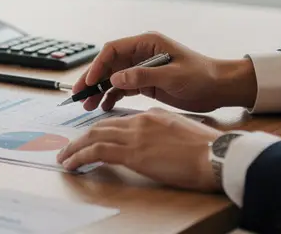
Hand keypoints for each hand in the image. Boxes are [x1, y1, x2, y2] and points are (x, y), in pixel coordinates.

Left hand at [57, 108, 221, 192]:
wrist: (216, 155)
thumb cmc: (207, 149)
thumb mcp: (180, 131)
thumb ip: (162, 131)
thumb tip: (154, 140)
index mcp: (151, 115)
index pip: (117, 121)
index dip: (100, 130)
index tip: (90, 139)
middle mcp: (139, 121)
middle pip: (100, 126)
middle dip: (80, 138)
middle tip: (68, 148)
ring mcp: (135, 136)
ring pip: (93, 137)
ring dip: (74, 148)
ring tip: (64, 158)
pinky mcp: (133, 153)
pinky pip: (97, 152)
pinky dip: (80, 156)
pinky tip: (72, 164)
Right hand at [72, 31, 257, 112]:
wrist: (221, 88)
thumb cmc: (202, 76)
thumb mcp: (173, 76)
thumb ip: (143, 76)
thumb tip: (115, 79)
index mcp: (147, 43)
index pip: (113, 50)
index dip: (98, 65)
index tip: (89, 81)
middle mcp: (142, 53)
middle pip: (109, 64)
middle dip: (92, 79)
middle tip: (78, 95)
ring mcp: (142, 68)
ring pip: (113, 77)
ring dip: (99, 90)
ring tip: (87, 105)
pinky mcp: (146, 82)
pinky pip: (123, 88)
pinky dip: (112, 96)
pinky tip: (104, 107)